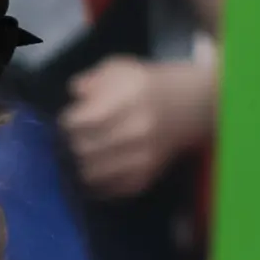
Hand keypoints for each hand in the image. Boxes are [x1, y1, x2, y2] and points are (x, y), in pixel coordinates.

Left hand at [60, 52, 217, 198]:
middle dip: (71, 144)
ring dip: (81, 166)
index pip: (80, 122)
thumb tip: (75, 96)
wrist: (191, 105)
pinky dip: (99, 184)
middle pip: (83, 149)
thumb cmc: (147, 85)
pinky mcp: (148, 175)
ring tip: (81, 157)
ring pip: (93, 173)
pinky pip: (113, 190)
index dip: (68, 122)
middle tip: (73, 140)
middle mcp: (136, 130)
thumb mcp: (120, 69)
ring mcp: (144, 156)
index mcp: (127, 100)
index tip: (68, 121)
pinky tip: (96, 172)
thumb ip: (91, 80)